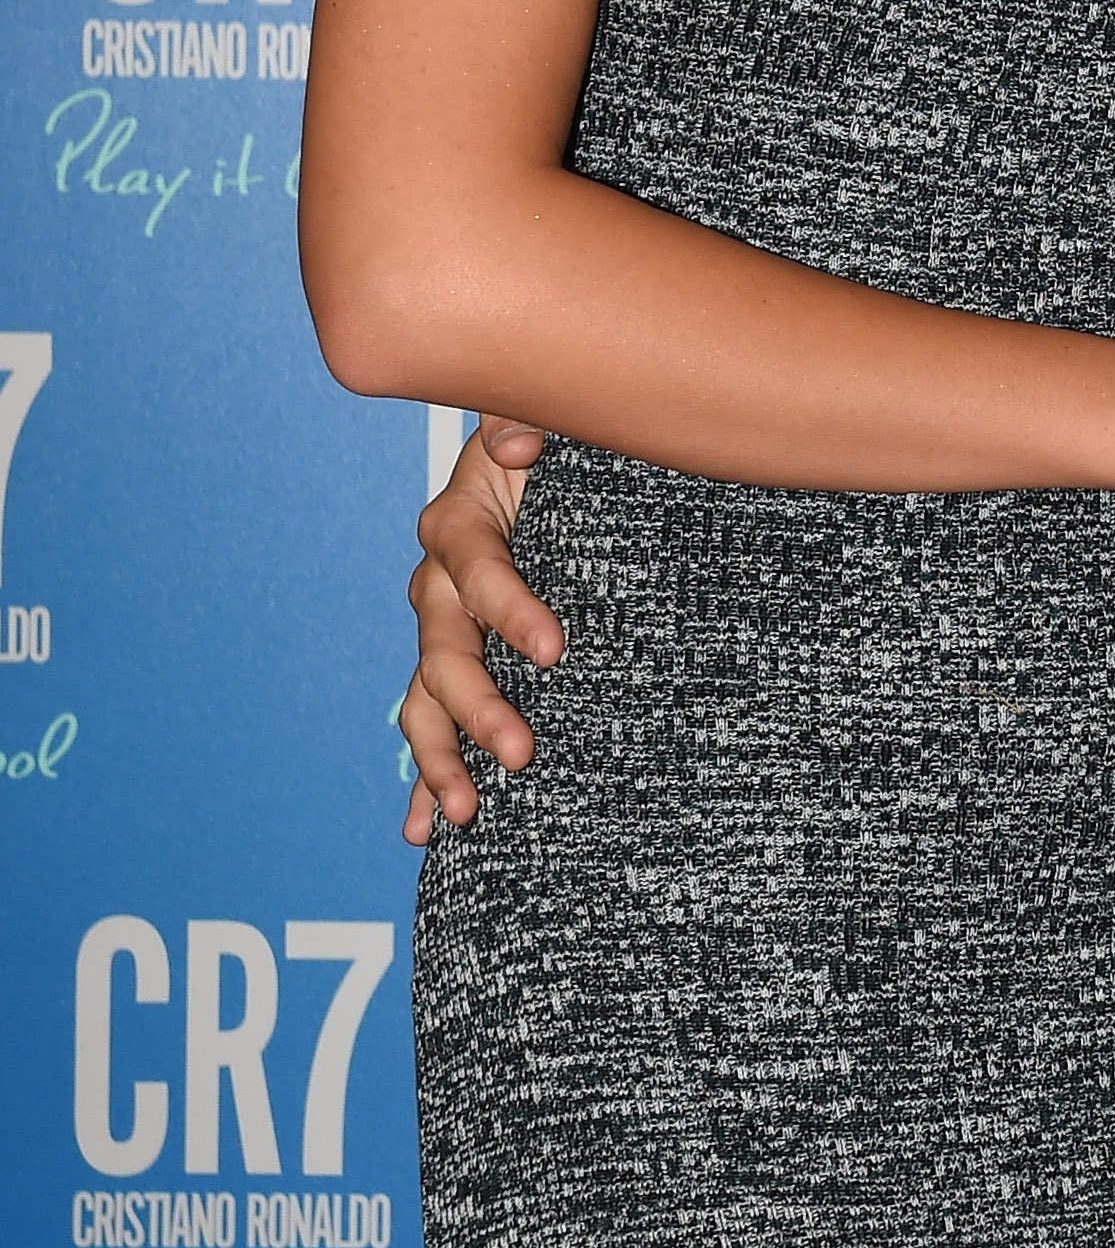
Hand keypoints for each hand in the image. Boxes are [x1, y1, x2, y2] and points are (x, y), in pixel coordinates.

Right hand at [398, 420, 562, 842]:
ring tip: (466, 811)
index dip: (510, 608)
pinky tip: (425, 825)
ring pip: (426, 699)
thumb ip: (526, 421)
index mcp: (459, 525)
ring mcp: (442, 632)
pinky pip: (432, 725)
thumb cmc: (556, 448)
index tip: (554, 650)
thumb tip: (516, 446)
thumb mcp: (545, 421)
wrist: (552, 474)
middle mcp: (438, 584)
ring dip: (440, 758)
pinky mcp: (456, 667)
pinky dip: (428, 776)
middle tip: (521, 752)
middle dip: (478, 706)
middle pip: (444, 651)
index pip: (477, 569)